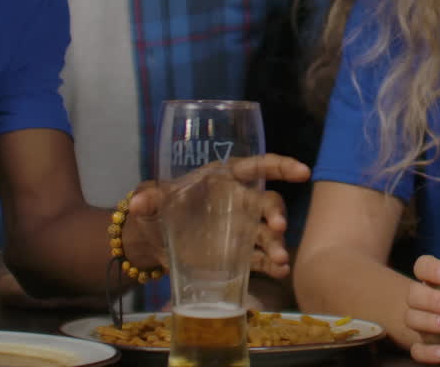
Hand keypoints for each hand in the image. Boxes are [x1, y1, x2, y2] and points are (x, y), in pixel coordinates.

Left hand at [128, 155, 310, 279]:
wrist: (152, 243)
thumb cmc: (158, 211)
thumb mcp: (151, 202)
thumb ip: (148, 199)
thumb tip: (137, 203)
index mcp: (224, 179)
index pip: (256, 167)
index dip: (280, 166)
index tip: (302, 172)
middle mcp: (240, 202)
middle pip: (267, 202)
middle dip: (276, 213)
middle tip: (278, 227)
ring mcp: (241, 230)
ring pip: (267, 234)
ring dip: (277, 244)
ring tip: (281, 260)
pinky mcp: (238, 256)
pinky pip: (260, 259)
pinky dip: (272, 265)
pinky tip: (279, 271)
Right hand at [404, 255, 439, 363]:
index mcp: (431, 279)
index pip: (422, 266)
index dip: (432, 269)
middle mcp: (420, 299)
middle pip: (414, 294)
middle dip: (432, 299)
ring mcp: (418, 322)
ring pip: (412, 319)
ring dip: (431, 322)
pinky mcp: (420, 345)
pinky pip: (417, 349)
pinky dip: (429, 352)